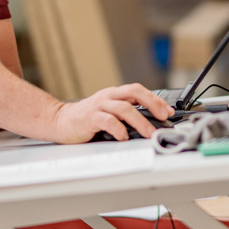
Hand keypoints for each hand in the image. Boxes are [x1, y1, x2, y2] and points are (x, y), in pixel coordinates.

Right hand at [49, 84, 174, 142]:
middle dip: (152, 104)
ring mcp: (99, 106)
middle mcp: (108, 96)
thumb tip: (151, 125)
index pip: (139, 91)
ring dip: (140, 121)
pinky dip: (118, 129)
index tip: (169, 111)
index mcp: (115, 94)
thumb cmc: (87, 119)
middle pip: (134, 92)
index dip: (155, 99)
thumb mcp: (109, 113)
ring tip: (149, 133)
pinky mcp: (89, 117)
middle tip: (164, 117)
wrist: (59, 121)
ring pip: (124, 108)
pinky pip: (107, 121)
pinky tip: (124, 137)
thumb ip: (126, 115)